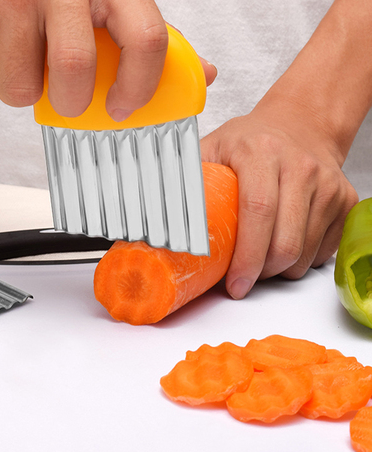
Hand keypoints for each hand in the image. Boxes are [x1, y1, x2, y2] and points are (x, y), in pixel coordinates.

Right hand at [0, 0, 215, 120]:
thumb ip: (150, 33)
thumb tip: (203, 74)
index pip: (145, 40)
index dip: (140, 88)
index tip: (124, 109)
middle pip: (74, 72)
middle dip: (71, 102)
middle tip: (69, 96)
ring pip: (20, 87)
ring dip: (27, 90)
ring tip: (30, 61)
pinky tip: (3, 43)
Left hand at [201, 96, 358, 298]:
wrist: (302, 123)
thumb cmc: (252, 140)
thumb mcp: (213, 147)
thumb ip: (186, 176)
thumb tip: (150, 212)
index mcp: (261, 153)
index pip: (258, 211)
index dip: (246, 256)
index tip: (234, 284)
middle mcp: (300, 167)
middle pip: (285, 242)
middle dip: (261, 274)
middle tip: (243, 280)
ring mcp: (328, 184)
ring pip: (305, 254)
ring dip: (279, 271)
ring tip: (260, 261)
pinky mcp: (345, 200)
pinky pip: (324, 251)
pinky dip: (301, 261)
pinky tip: (284, 245)